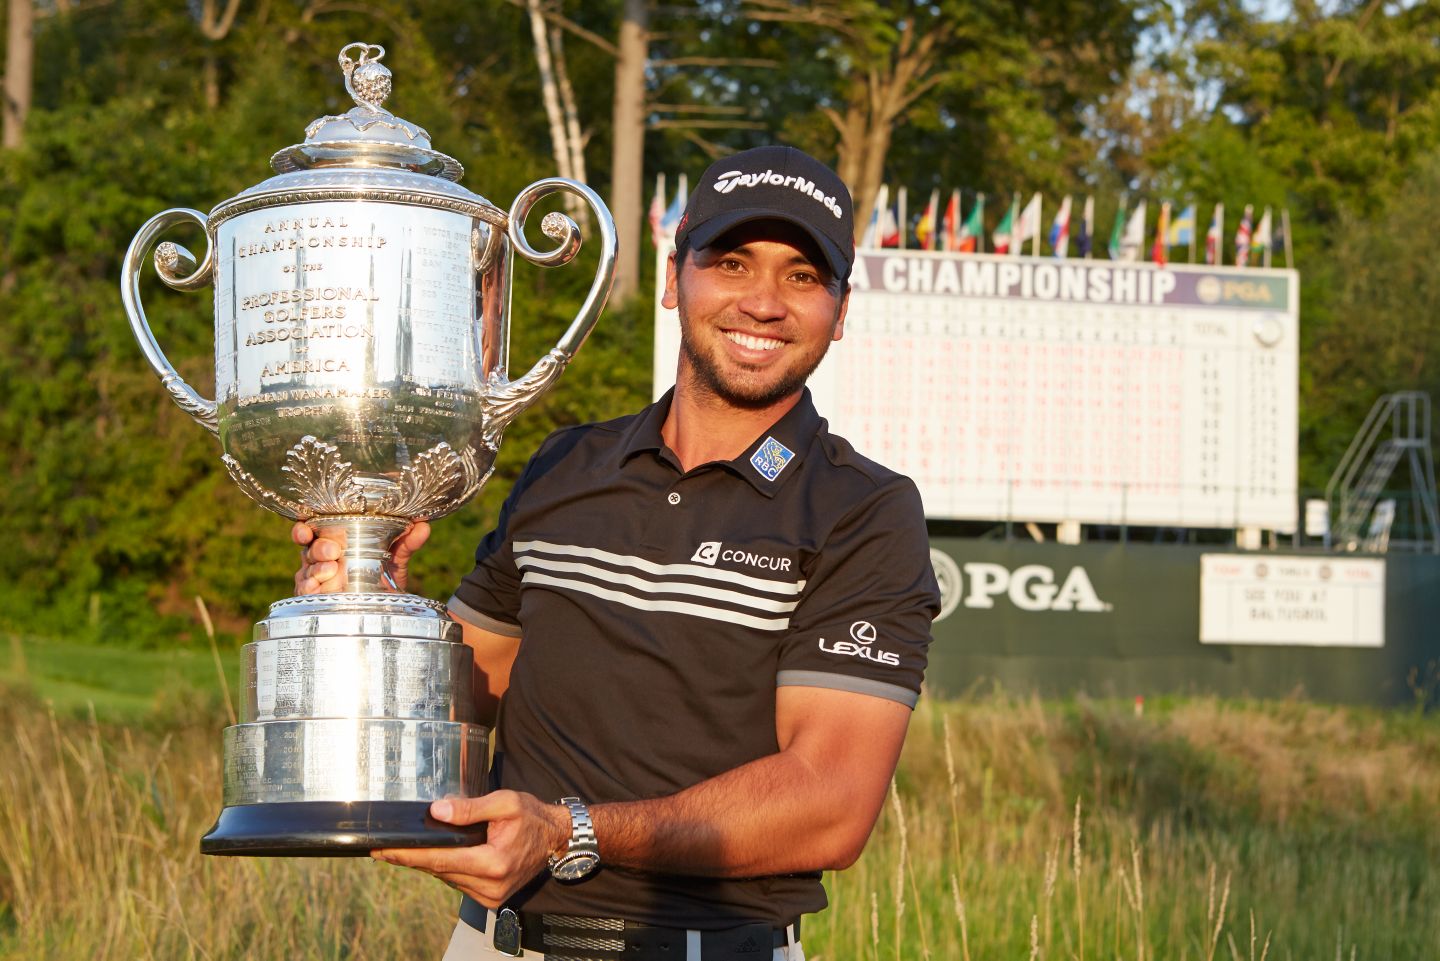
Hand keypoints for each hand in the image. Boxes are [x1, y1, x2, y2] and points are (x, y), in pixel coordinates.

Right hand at [291, 520, 430, 594]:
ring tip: (331, 569)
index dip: (304, 527)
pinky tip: (318, 587)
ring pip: (305, 570)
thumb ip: (407, 542)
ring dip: (316, 568)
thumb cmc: (383, 577)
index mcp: (334, 543)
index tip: (305, 526)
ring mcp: (317, 580)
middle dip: (317, 547)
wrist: (388, 608)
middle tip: (333, 550)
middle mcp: (321, 560)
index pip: (312, 531)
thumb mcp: (396, 558)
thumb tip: (423, 525)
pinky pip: (306, 592)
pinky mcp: (317, 599)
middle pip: (309, 549)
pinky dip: (310, 587)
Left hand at [372, 791, 571, 907]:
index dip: (408, 855)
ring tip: (410, 848)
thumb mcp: (505, 802)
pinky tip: (439, 855)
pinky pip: (458, 882)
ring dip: (430, 864)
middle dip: (413, 858)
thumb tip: (436, 812)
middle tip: (385, 847)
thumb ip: (469, 808)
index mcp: (493, 863)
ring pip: (447, 878)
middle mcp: (490, 886)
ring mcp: (490, 897)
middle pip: (439, 871)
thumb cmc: (532, 817)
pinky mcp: (491, 900)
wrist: (555, 839)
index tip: (382, 851)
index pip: (440, 860)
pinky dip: (447, 868)